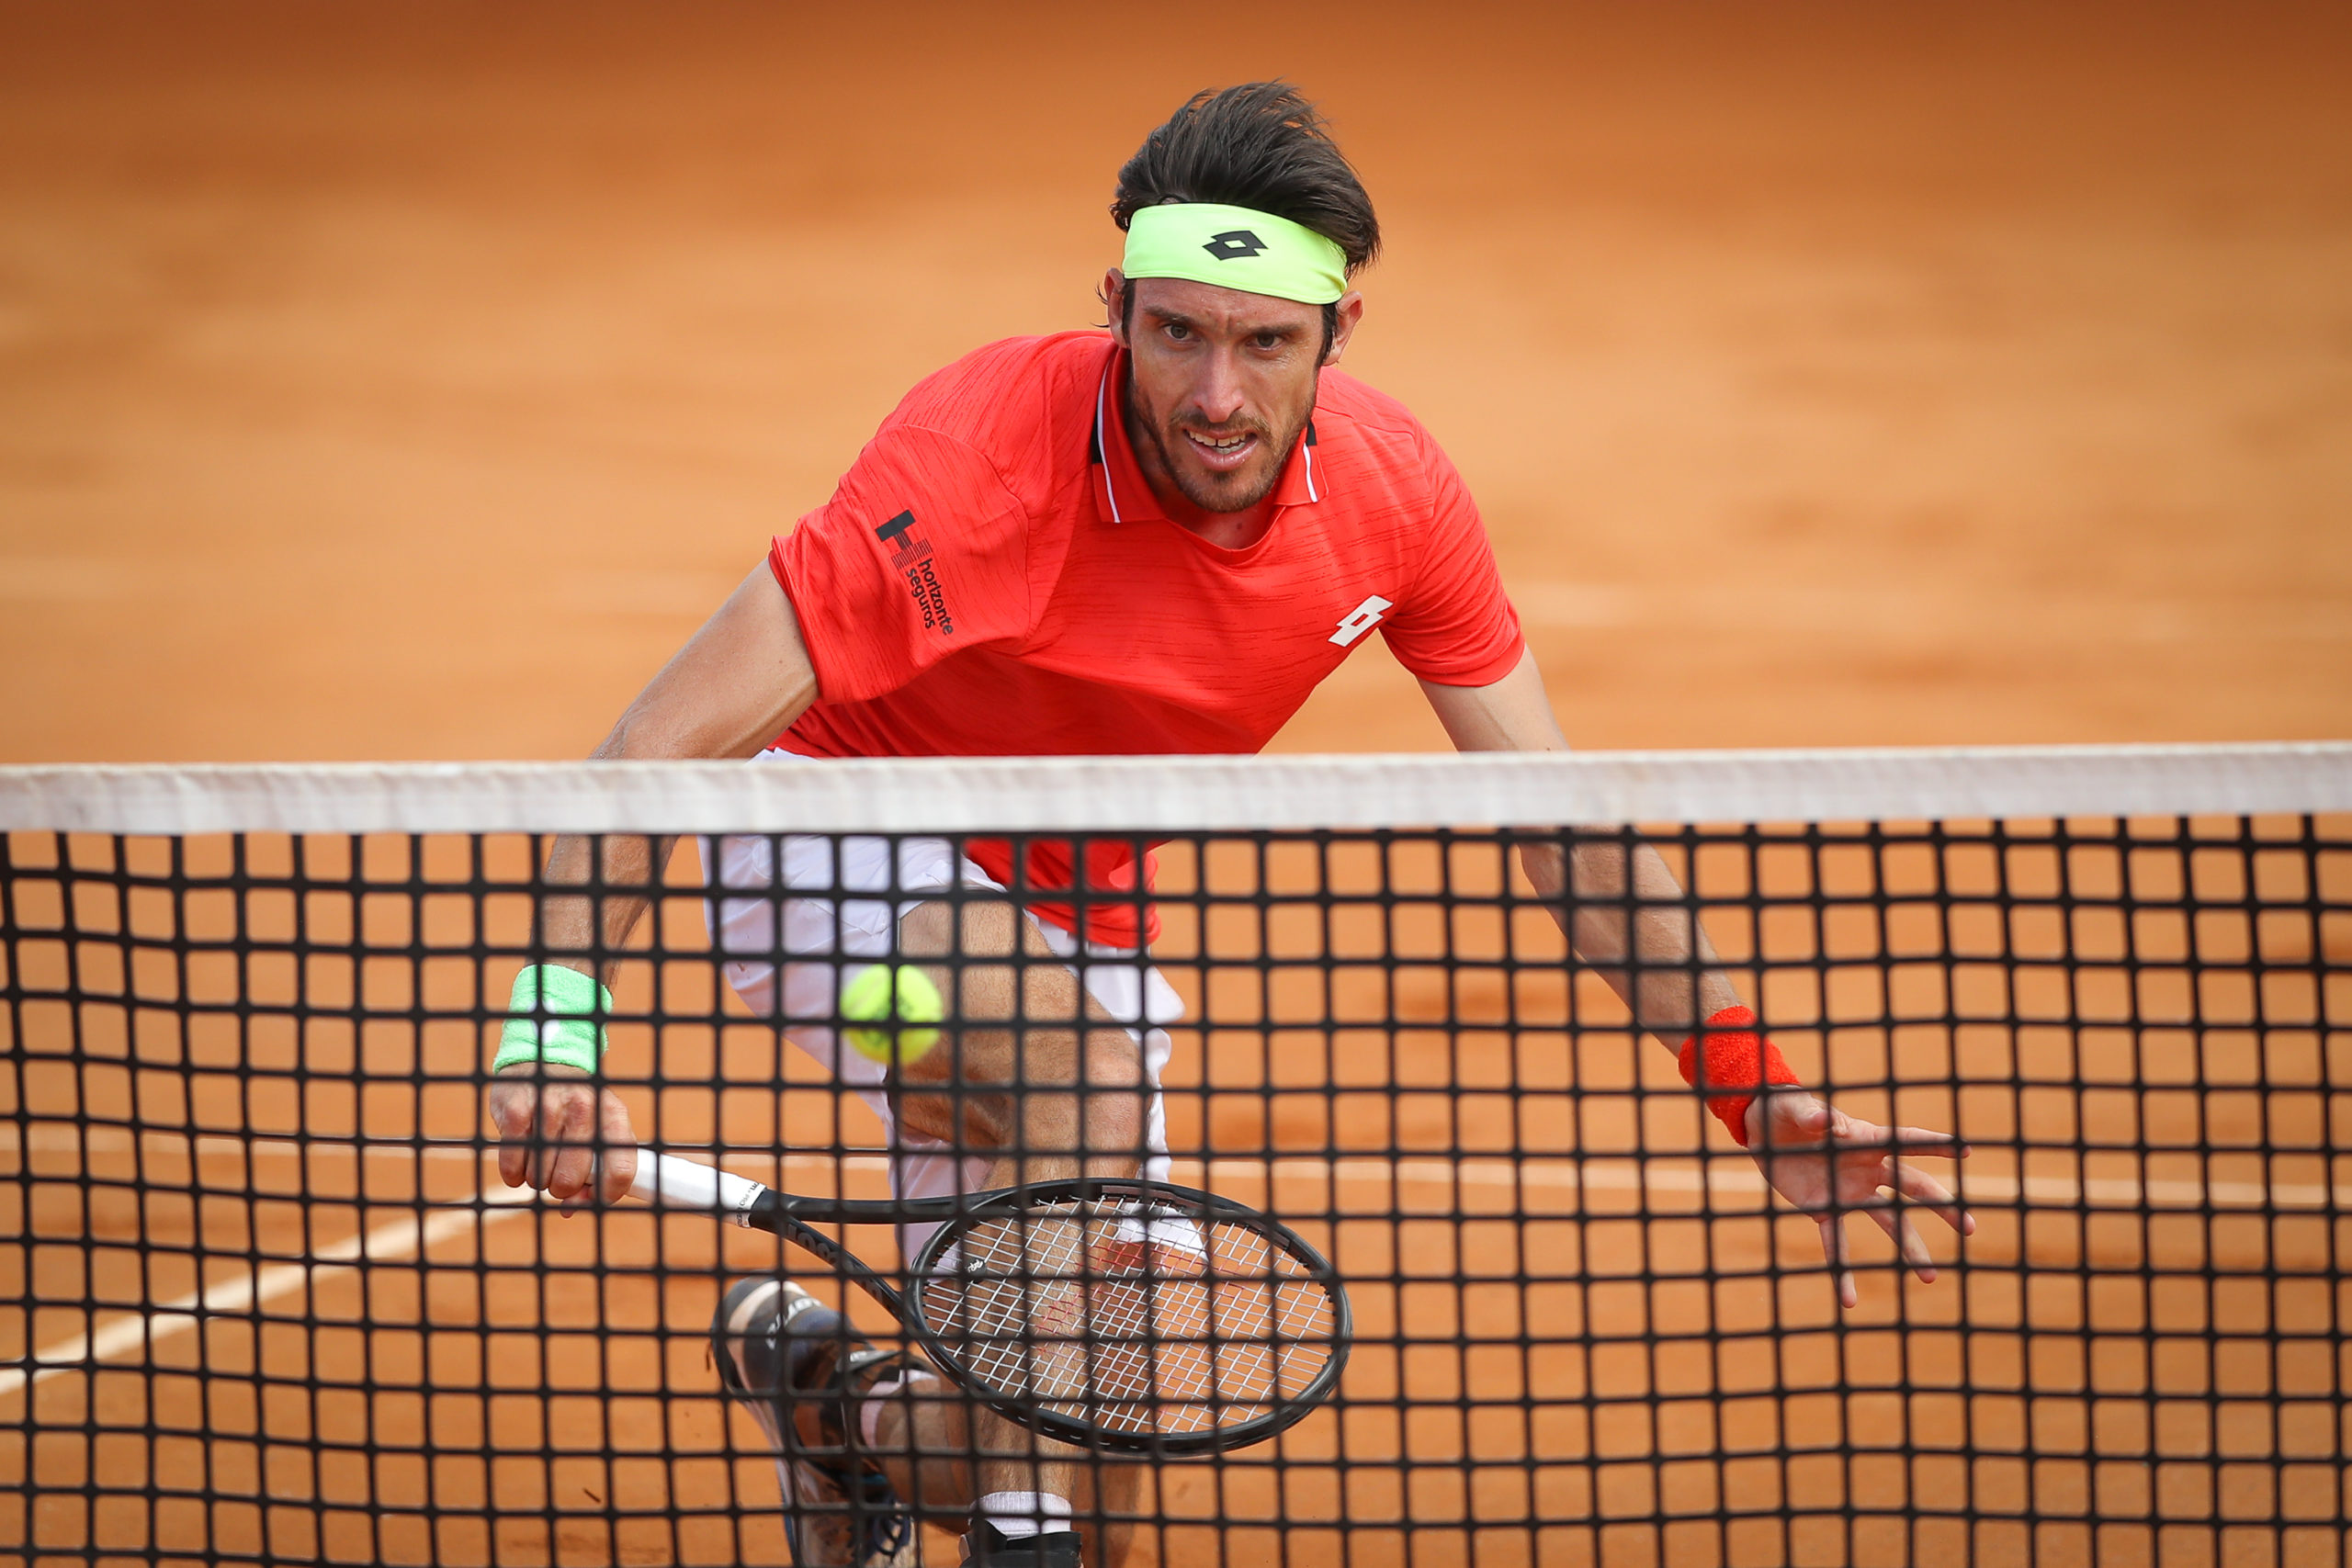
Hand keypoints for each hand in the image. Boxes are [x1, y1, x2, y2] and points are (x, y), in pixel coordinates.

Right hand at [488, 1063, 637, 1214]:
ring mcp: (549, 1107)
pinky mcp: (516, 1111)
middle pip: (571, 1180)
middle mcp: (584, 1108)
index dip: (607, 1194)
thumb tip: (570, 1209)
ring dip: (536, 1178)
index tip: (593, 1198)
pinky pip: (512, 1166)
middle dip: (561, 1188)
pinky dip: (513, 1173)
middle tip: (557, 1175)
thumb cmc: (575, 1109)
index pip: (621, 1168)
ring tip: (540, 1158)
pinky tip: (520, 1159)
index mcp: (614, 1115)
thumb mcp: (597, 1129)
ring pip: (539, 1176)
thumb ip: (594, 1171)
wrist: (543, 1063)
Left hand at [1744, 1092, 1972, 1308]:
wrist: (1762, 1131)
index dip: (1935, 1143)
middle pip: (1912, 1187)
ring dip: (1910, 1248)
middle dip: (1942, 1205)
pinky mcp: (1825, 1209)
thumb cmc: (1786, 1112)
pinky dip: (1842, 1271)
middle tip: (1970, 1227)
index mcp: (1865, 1139)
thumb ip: (1815, 1116)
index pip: (1906, 1141)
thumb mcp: (1796, 1108)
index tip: (1966, 1149)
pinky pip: (1837, 1243)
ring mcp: (1849, 1191)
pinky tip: (1850, 1301)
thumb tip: (1831, 1123)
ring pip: (1888, 1222)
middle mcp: (1866, 1168)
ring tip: (1930, 1277)